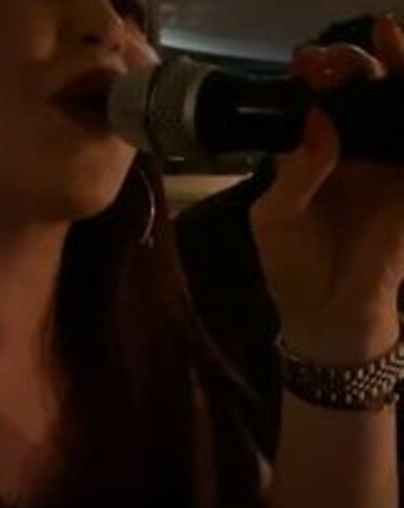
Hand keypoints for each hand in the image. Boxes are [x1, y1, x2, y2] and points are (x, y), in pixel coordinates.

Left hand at [250, 15, 403, 363]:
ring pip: (398, 107)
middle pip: (361, 95)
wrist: (326, 310)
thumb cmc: (291, 265)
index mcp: (313, 158)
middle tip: (339, 56)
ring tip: (386, 36)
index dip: (314, 81)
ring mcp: (388, 166)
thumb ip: (297, 170)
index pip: (317, 106)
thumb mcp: (276, 217)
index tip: (304, 63)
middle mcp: (353, 154)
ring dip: (396, 69)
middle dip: (354, 66)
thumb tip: (317, 118)